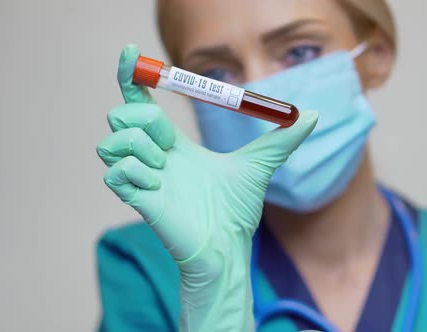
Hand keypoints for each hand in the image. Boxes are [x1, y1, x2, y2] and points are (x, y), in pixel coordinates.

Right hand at [97, 44, 317, 330]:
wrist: (229, 246)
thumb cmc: (237, 210)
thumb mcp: (261, 165)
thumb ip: (283, 139)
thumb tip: (314, 114)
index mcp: (175, 144)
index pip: (142, 102)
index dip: (133, 76)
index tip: (131, 52)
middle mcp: (153, 157)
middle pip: (123, 116)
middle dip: (142, 117)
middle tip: (168, 141)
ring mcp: (142, 178)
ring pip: (112, 142)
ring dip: (138, 146)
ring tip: (163, 168)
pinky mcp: (137, 199)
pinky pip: (115, 172)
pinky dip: (135, 172)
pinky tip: (158, 187)